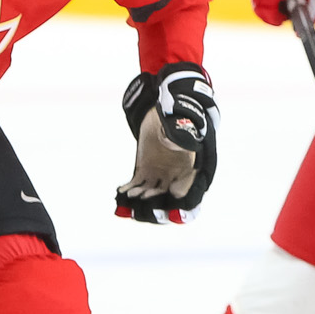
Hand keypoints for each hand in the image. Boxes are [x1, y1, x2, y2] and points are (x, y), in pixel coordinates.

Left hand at [116, 62, 217, 224]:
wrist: (167, 108)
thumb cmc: (180, 114)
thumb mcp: (183, 121)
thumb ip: (180, 134)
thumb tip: (173, 144)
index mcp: (193, 168)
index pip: (190, 193)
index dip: (182, 203)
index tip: (173, 205)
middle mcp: (178, 176)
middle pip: (168, 200)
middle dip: (156, 205)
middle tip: (143, 199)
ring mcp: (161, 175)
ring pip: (152, 195)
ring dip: (141, 198)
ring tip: (130, 194)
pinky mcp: (146, 171)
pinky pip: (138, 185)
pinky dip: (130, 190)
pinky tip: (121, 190)